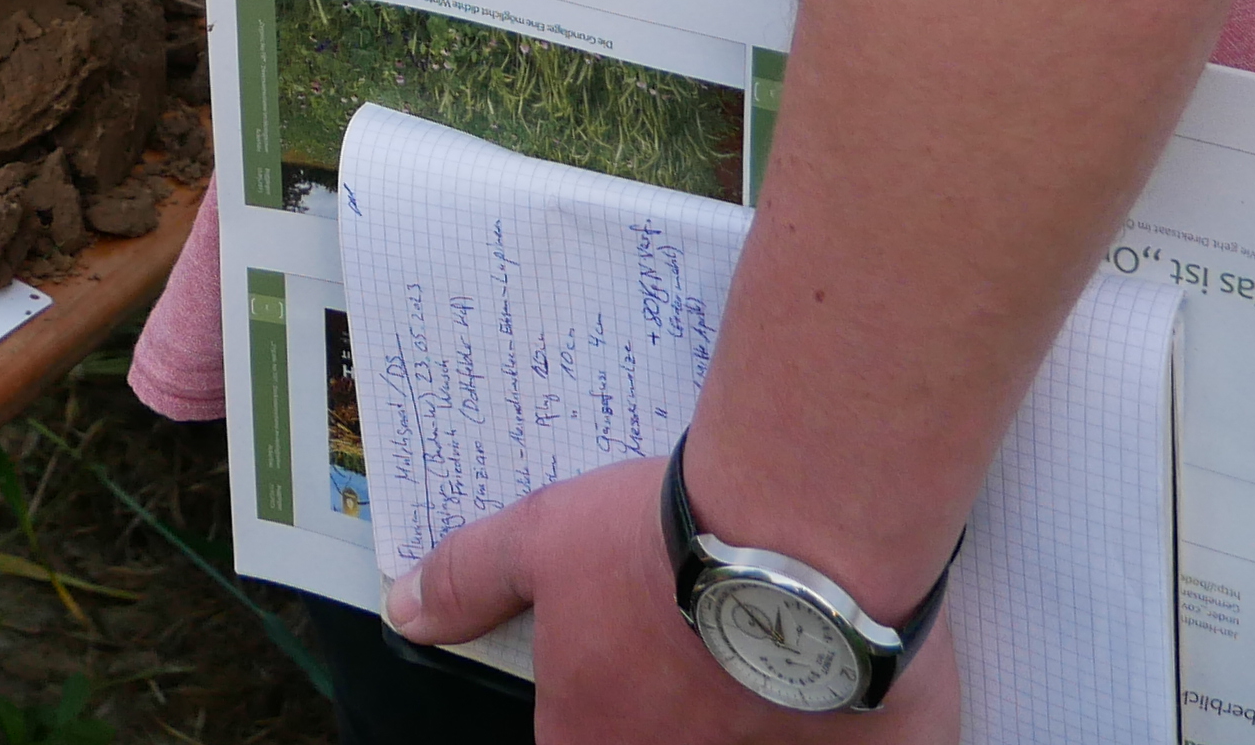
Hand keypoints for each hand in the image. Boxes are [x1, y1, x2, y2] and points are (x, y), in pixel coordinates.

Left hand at [393, 457, 960, 743]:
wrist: (798, 531)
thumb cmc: (667, 542)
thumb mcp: (542, 539)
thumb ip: (469, 579)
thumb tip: (406, 610)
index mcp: (597, 740)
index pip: (574, 743)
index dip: (596, 711)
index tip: (635, 670)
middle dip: (680, 711)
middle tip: (700, 655)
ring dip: (754, 719)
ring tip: (769, 662)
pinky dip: (848, 723)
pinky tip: (844, 683)